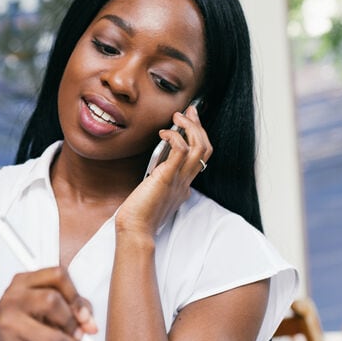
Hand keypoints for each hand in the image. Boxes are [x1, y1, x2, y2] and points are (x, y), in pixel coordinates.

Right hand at [0, 266, 97, 340]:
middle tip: (76, 334)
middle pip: (52, 300)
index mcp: (24, 280)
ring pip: (51, 336)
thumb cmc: (25, 317)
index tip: (84, 316)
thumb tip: (90, 324)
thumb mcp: (43, 300)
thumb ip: (71, 304)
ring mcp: (9, 321)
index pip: (57, 275)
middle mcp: (14, 296)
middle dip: (70, 321)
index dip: (76, 296)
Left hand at [117, 103, 211, 235]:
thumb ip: (161, 180)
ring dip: (191, 127)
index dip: (198, 135)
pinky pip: (180, 152)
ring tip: (178, 117)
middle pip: (205, 148)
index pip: (200, 156)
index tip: (190, 120)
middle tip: (189, 111)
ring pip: (199, 148)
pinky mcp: (167, 177)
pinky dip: (175, 137)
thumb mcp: (155, 192)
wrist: (136, 229)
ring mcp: (179, 179)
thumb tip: (159, 170)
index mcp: (184, 184)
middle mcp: (186, 181)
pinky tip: (164, 133)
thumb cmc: (140, 213)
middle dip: (199, 126)